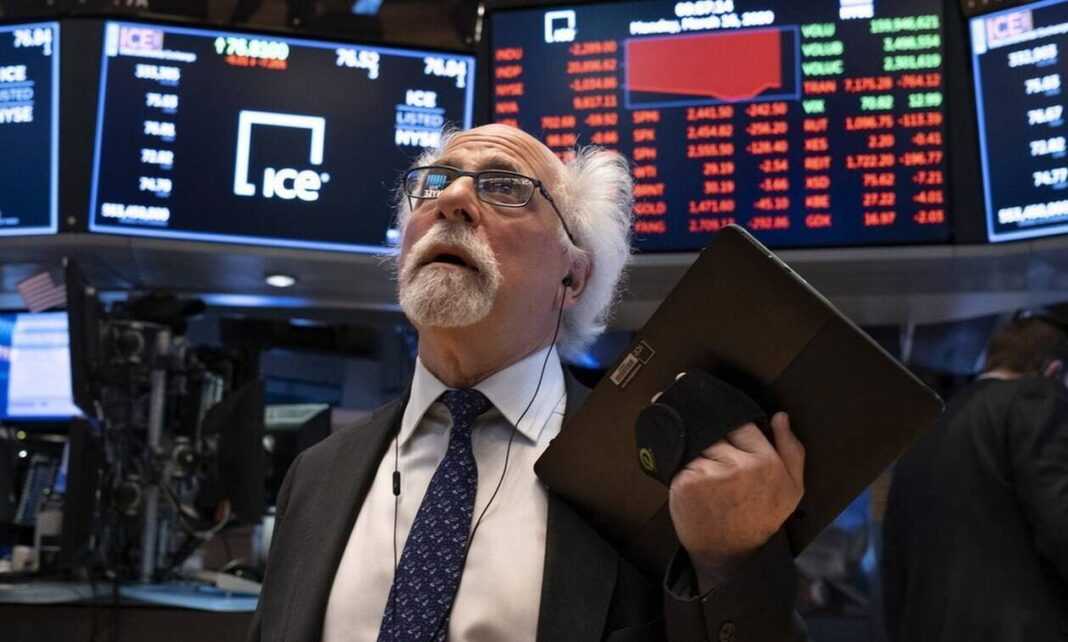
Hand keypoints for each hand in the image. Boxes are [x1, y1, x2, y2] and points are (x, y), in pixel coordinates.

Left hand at [667, 412, 804, 586]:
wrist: (732, 556)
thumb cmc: (761, 519)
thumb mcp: (792, 488)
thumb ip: (791, 449)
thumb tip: (780, 416)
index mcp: (766, 462)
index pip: (742, 425)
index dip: (734, 434)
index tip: (730, 446)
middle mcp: (738, 465)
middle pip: (716, 433)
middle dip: (714, 444)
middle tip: (716, 464)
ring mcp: (710, 473)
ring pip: (697, 446)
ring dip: (698, 457)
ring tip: (706, 478)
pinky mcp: (686, 482)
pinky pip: (680, 462)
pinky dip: (683, 471)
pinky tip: (693, 488)